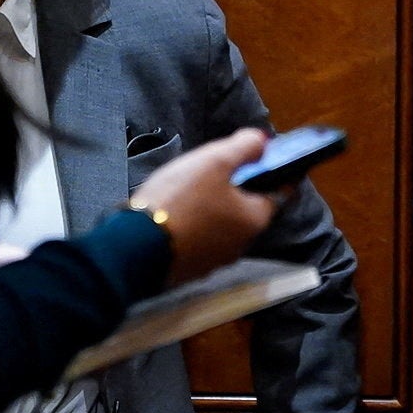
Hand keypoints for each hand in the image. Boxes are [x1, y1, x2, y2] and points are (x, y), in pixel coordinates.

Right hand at [129, 128, 279, 285]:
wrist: (134, 246)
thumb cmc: (181, 200)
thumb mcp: (215, 161)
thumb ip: (244, 148)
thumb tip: (263, 142)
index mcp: (254, 220)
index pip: (278, 194)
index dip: (271, 174)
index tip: (260, 160)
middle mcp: (240, 245)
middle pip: (246, 210)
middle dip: (236, 191)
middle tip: (216, 171)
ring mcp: (213, 261)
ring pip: (221, 227)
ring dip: (212, 210)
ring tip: (190, 190)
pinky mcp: (188, 269)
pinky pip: (198, 241)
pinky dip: (194, 226)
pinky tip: (175, 213)